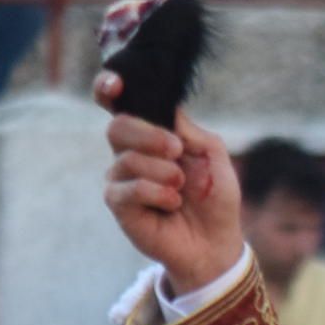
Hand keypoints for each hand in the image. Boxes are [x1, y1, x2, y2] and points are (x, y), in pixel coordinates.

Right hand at [98, 76, 246, 290]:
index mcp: (152, 134)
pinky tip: (172, 204)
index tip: (115, 84)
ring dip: (163, 172)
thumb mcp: (214, 156)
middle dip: (150, 136)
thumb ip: (191, 131)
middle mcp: (131, 152)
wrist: (215, 240)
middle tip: (177, 151)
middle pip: (118, 126)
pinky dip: (157, 194)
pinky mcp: (119, 204)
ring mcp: (121, 178)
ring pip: (127, 159)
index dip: (109, 88)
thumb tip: (167, 110)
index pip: (120, 104)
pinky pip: (129, 188)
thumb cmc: (214, 197)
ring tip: (181, 187)